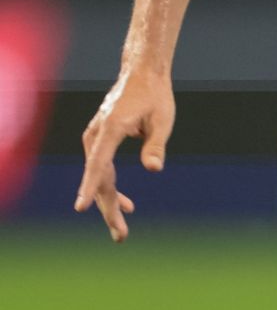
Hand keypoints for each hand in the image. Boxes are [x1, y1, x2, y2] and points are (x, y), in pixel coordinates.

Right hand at [76, 62, 175, 240]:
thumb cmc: (155, 95)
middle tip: (121, 236)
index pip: (97, 164)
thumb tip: (154, 168)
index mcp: (109, 130)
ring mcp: (95, 138)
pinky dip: (113, 188)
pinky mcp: (100, 140)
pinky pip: (103, 170)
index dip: (89, 187)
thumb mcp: (163, 120)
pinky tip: (127, 205)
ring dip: (110, 203)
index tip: (80, 208)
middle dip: (108, 209)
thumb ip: (156, 145)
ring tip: (121, 231)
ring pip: (100, 178)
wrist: (142, 74)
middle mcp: (96, 135)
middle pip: (99, 179)